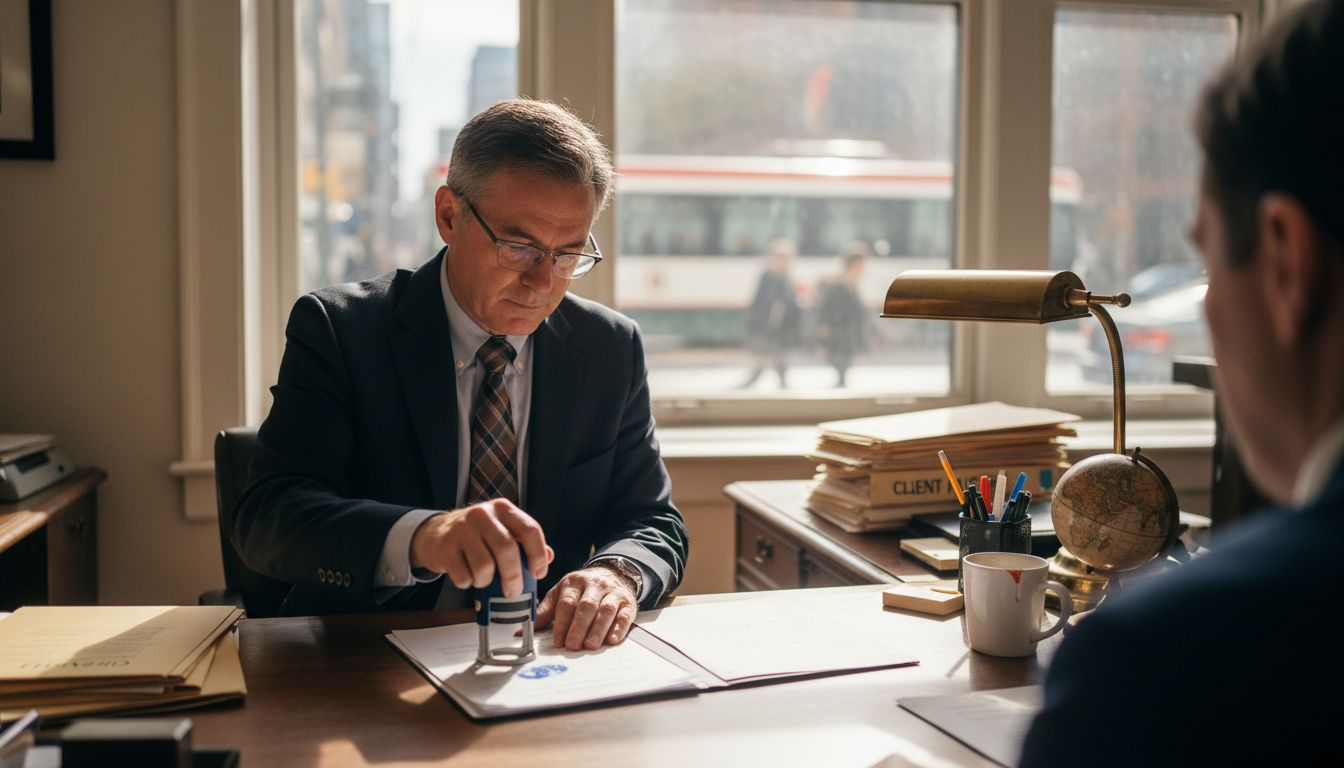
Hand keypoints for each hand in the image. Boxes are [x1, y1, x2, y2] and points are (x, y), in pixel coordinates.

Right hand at [409, 499, 552, 597]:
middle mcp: (482, 514)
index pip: (530, 529)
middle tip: (513, 591)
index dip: (538, 555)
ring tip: (483, 580)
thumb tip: (549, 557)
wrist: (435, 533)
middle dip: (514, 577)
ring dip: (486, 581)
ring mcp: (461, 528)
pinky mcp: (444, 545)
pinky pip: (464, 575)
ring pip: (485, 566)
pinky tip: (467, 576)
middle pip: (507, 549)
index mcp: (502, 509)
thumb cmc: (475, 535)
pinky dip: (468, 583)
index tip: (538, 573)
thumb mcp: (502, 530)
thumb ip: (525, 542)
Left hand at [535, 565, 638, 650]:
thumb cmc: (583, 589)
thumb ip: (546, 611)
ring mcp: (612, 592)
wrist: (613, 573)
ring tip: (590, 645)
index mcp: (573, 582)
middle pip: (586, 606)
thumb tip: (522, 632)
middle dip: (578, 627)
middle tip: (572, 645)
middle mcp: (594, 585)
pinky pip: (624, 614)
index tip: (557, 641)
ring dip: (597, 629)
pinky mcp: (627, 602)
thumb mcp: (562, 593)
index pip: (566, 603)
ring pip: (605, 610)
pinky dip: (619, 628)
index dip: (561, 623)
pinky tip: (612, 640)